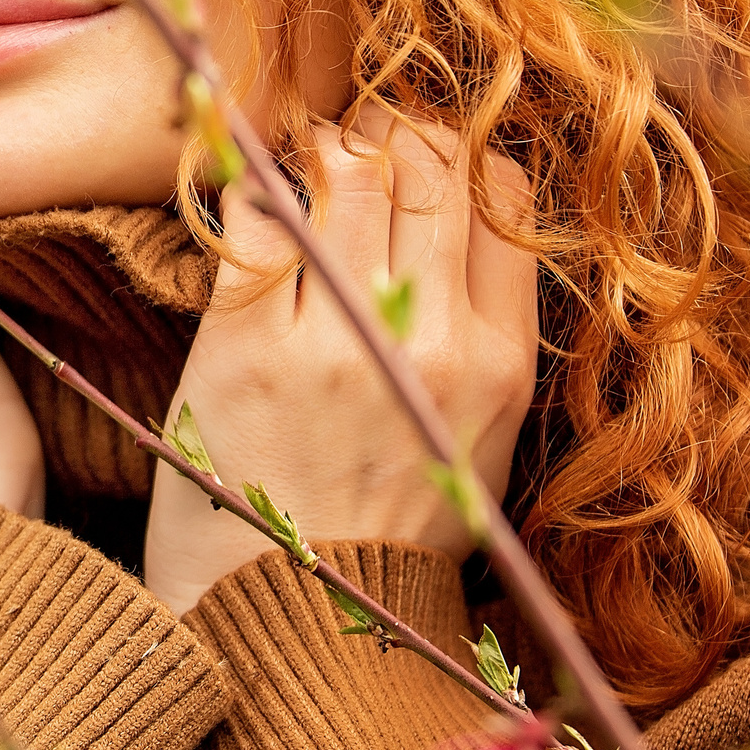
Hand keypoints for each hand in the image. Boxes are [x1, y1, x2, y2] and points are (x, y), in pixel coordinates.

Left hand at [143, 108, 536, 611]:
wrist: (297, 616)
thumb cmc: (388, 528)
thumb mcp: (477, 439)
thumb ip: (482, 334)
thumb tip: (466, 218)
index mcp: (500, 366)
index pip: (504, 202)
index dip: (463, 155)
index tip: (428, 152)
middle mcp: (432, 344)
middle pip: (430, 169)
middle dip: (394, 133)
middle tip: (361, 138)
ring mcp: (337, 341)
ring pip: (350, 174)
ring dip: (327, 147)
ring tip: (311, 156)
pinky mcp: (244, 345)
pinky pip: (260, 219)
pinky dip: (258, 186)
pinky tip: (257, 191)